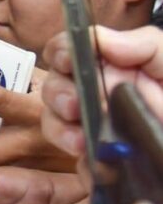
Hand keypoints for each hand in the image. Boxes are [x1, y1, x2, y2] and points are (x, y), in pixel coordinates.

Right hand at [41, 26, 162, 155]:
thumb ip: (146, 46)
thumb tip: (98, 39)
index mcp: (116, 66)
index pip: (72, 50)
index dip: (62, 52)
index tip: (68, 61)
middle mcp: (101, 94)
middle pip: (56, 86)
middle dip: (59, 94)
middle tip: (74, 106)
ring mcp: (100, 128)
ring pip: (56, 122)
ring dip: (61, 128)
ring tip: (82, 140)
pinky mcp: (105, 162)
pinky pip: (79, 162)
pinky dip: (84, 164)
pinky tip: (100, 164)